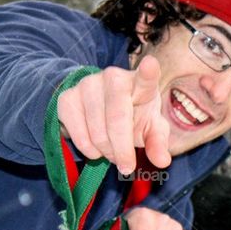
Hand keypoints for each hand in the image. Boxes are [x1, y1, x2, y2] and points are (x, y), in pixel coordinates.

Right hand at [57, 56, 170, 174]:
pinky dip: (88, 149)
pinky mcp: (67, 97)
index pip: (146, 76)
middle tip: (126, 165)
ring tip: (112, 152)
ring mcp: (88, 85)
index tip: (151, 64)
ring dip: (106, 151)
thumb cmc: (134, 117)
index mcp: (142, 83)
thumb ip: (158, 143)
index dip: (148, 71)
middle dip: (122, 150)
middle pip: (117, 119)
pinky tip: (95, 149)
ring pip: (97, 131)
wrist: (101, 108)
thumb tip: (163, 161)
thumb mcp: (150, 129)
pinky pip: (77, 133)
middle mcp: (114, 78)